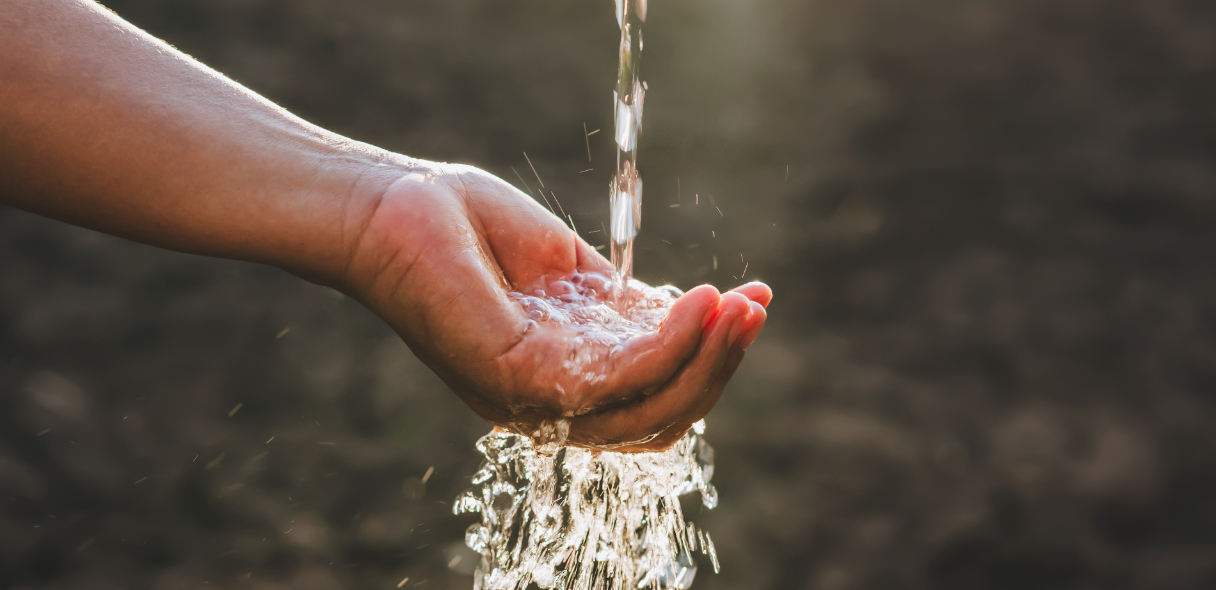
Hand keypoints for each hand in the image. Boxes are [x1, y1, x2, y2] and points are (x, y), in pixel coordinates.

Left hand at [340, 164, 769, 450]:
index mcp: (562, 382)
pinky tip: (699, 301)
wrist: (391, 204)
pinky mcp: (514, 376)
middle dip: (721, 368)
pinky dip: (668, 345)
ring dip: (707, 360)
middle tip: (757, 308)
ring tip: (739, 306)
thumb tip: (696, 316)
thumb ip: (622, 305)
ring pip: (647, 411)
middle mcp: (548, 405)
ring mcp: (529, 399)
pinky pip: (614, 378)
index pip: (653, 402)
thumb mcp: (568, 272)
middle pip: (661, 420)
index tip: (751, 302)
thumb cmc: (468, 228)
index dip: (711, 361)